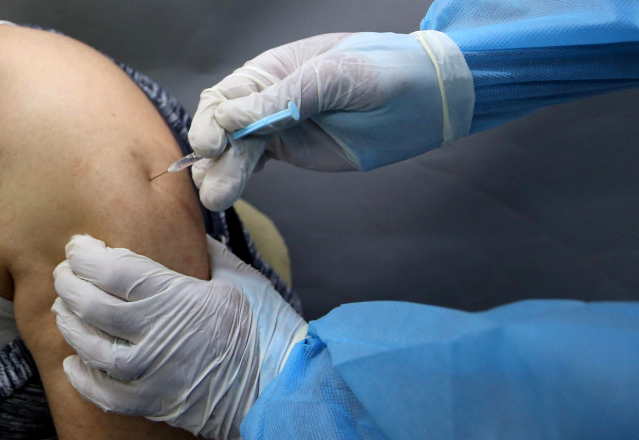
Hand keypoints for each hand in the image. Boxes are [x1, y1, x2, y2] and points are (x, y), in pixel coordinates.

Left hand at [52, 235, 306, 439]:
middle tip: (64, 273)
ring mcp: (152, 373)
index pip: (114, 270)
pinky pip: (105, 394)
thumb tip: (191, 235)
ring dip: (71, 326)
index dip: (87, 255)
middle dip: (71, 285)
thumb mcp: (241, 278)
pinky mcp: (154, 402)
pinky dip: (84, 379)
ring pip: (91, 348)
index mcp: (177, 297)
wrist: (282, 383)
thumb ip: (208, 254)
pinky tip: (74, 363)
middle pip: (93, 306)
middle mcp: (156, 334)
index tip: (78, 247)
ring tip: (64, 311)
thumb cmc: (266, 327)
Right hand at [188, 30, 474, 210]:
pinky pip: (255, 162)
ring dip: (223, 174)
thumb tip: (230, 119)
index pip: (225, 97)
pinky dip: (239, 177)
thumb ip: (284, 99)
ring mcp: (280, 127)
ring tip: (215, 200)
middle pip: (223, 128)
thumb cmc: (384, 72)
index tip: (212, 145)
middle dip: (214, 157)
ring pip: (237, 151)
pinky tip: (227, 191)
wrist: (427, 99)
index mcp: (273, 70)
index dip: (212, 122)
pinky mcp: (293, 150)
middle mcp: (268, 98)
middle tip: (211, 188)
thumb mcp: (334, 78)